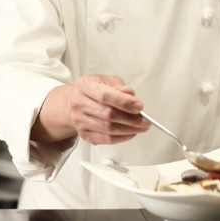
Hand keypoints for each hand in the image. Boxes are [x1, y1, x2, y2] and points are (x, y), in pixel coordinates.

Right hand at [32, 74, 149, 144]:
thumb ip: (119, 86)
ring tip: (141, 127)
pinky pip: (106, 139)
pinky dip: (122, 138)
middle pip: (108, 114)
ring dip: (129, 129)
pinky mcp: (84, 134)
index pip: (105, 96)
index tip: (139, 106)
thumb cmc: (92, 90)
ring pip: (108, 129)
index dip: (124, 102)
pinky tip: (130, 133)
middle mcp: (79, 103)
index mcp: (84, 86)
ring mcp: (80, 120)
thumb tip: (130, 95)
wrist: (74, 102)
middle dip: (131, 119)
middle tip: (145, 120)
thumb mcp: (105, 80)